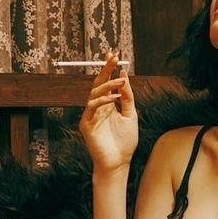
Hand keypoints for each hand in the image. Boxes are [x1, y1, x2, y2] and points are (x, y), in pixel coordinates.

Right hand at [78, 54, 138, 170]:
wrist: (119, 163)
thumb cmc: (125, 142)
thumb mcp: (130, 115)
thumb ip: (127, 97)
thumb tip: (124, 76)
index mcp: (107, 104)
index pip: (106, 82)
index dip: (109, 68)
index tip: (114, 55)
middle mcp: (97, 108)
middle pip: (97, 83)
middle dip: (105, 69)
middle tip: (113, 58)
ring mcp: (90, 115)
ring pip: (94, 93)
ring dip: (107, 85)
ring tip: (120, 80)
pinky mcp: (87, 124)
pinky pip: (91, 107)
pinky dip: (102, 100)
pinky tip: (114, 98)